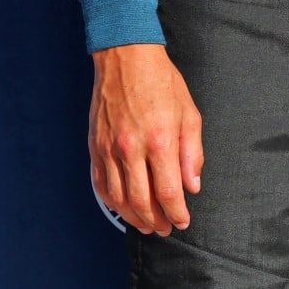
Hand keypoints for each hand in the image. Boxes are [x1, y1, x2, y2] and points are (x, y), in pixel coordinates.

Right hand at [89, 43, 203, 234]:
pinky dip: (112, 202)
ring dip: (134, 218)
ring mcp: (109, 149)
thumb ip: (192, 152)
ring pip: (119, 198)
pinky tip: (123, 208)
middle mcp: (131, 148)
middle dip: (156, 221)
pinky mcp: (95, 147)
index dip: (177, 211)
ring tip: (147, 225)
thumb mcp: (189, 112)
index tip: (183, 221)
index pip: (169, 190)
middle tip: (167, 229)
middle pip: (142, 201)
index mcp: (160, 139)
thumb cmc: (162, 82)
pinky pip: (101, 184)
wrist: (125, 59)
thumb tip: (193, 185)